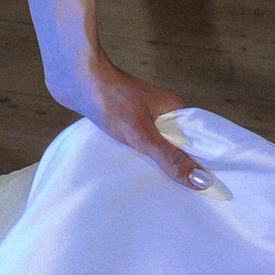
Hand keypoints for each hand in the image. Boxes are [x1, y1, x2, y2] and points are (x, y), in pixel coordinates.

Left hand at [58, 54, 208, 188]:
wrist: (71, 76)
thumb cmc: (107, 98)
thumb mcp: (142, 133)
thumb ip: (170, 157)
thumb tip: (202, 181)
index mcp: (174, 110)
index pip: (197, 143)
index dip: (200, 167)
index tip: (203, 192)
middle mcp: (161, 112)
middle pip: (175, 147)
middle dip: (175, 169)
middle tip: (179, 198)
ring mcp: (140, 115)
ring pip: (154, 146)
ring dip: (153, 164)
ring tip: (156, 190)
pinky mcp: (122, 121)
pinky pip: (135, 143)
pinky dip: (135, 156)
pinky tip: (132, 173)